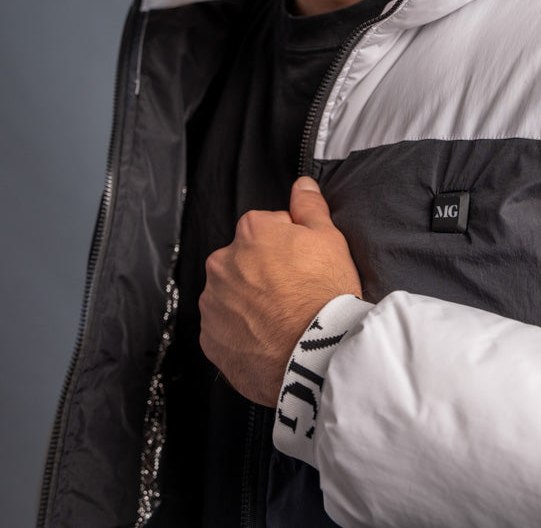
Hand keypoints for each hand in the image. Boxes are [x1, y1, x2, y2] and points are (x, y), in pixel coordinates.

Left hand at [199, 176, 361, 406]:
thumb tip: (302, 185)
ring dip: (249, 303)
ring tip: (281, 320)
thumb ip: (310, 207)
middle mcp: (222, 263)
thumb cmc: (325, 295)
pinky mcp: (209, 339)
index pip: (267, 229)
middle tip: (294, 294)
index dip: (290, 248)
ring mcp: (212, 303)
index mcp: (250, 232)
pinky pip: (224, 329)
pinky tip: (267, 339)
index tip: (303, 267)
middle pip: (245, 261)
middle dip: (264, 274)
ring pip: (231, 295)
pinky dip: (241, 333)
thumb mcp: (330, 240)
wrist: (315, 355)